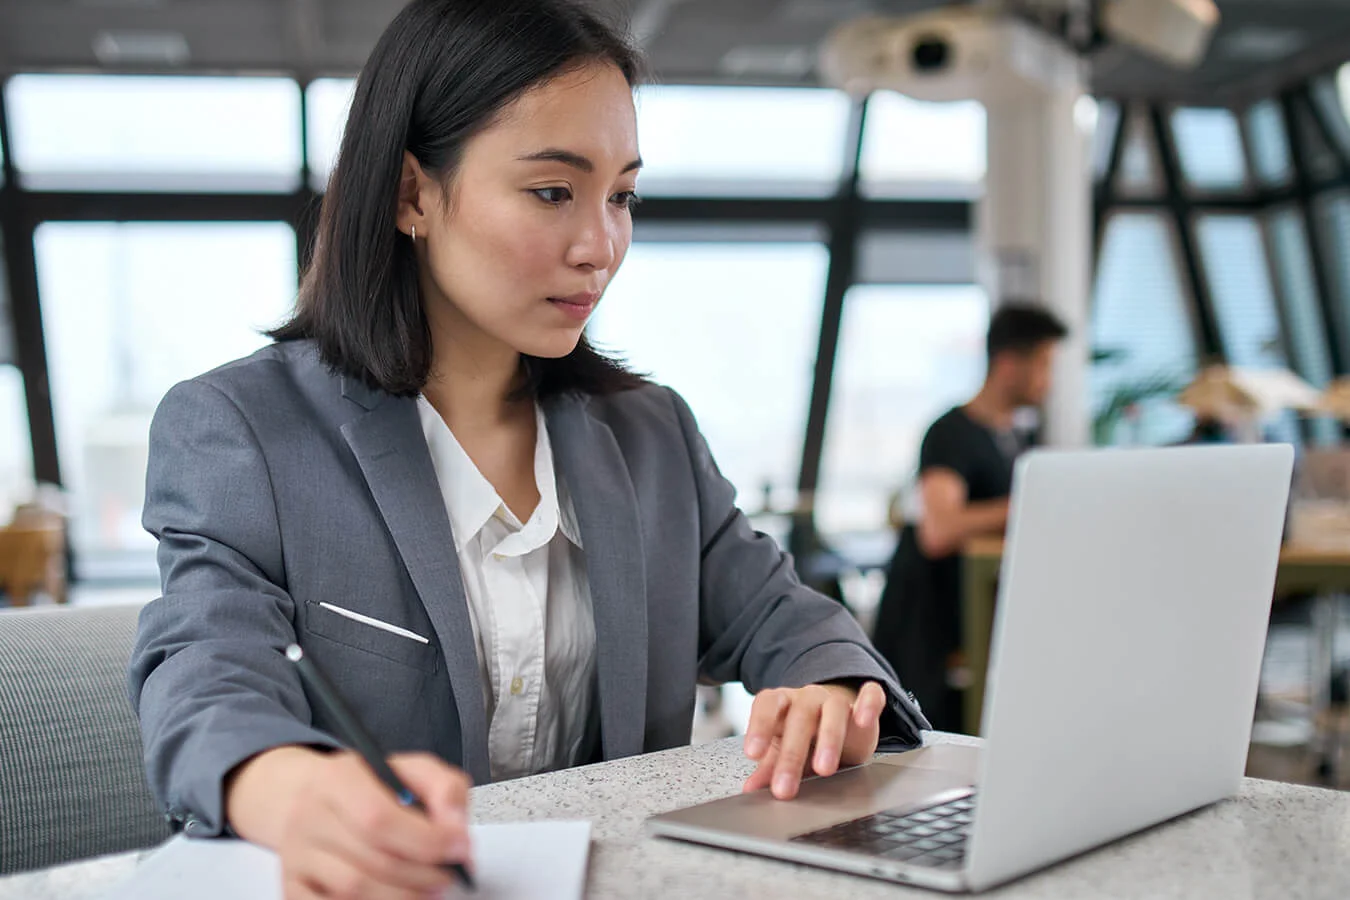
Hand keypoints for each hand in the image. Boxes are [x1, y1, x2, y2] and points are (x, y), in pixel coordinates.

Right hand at [226, 746, 473, 898]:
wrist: (309, 798)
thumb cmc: (369, 788)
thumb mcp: (412, 770)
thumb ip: (444, 789)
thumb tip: (456, 829)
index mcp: (338, 778)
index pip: (379, 818)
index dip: (426, 840)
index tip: (460, 848)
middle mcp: (310, 816)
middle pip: (371, 859)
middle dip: (422, 874)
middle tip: (449, 876)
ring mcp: (297, 855)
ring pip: (352, 891)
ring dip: (401, 897)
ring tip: (428, 891)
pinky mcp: (292, 886)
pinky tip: (396, 899)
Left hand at [741, 681, 886, 800]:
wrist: (838, 718)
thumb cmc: (806, 734)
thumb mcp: (784, 750)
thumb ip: (768, 767)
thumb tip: (751, 788)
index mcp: (783, 704)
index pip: (767, 706)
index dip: (759, 726)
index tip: (753, 754)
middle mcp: (807, 698)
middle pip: (800, 717)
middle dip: (792, 754)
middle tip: (784, 787)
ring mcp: (836, 699)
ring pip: (834, 709)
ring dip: (828, 738)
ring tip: (823, 769)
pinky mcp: (864, 702)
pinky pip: (870, 694)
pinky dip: (869, 704)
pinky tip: (864, 720)